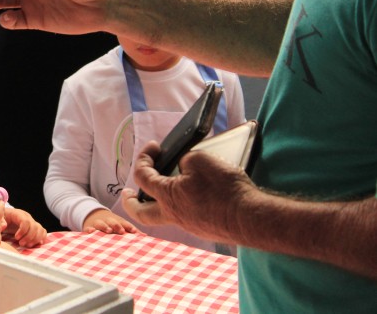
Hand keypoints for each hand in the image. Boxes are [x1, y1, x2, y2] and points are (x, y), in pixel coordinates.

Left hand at [4, 208, 46, 247]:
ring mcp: (32, 222)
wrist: (4, 217)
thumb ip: (0, 221)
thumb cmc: (1, 218)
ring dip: (35, 239)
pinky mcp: (35, 228)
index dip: (23, 231)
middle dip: (29, 237)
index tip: (16, 238)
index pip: (26, 221)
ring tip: (27, 245)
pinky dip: (41, 239)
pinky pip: (43, 232)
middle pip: (35, 227)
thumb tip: (4, 225)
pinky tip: (34, 244)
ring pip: (40, 230)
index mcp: (18, 214)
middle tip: (21, 244)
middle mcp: (28, 217)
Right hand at [82, 209, 138, 233]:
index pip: (124, 223)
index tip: (134, 231)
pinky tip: (91, 231)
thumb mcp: (121, 225)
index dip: (129, 226)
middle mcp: (108, 221)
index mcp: (117, 221)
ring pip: (101, 223)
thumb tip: (146, 236)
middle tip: (121, 231)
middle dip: (117, 225)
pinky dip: (89, 229)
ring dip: (105, 226)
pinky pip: (88, 228)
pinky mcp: (89, 227)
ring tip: (108, 230)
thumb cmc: (112, 224)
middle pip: (113, 222)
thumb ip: (132, 231)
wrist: (94, 215)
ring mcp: (98, 223)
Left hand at [121, 141, 256, 242]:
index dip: (144, 158)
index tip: (153, 147)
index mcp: (167, 197)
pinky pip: (185, 217)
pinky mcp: (204, 229)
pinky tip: (191, 196)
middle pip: (141, 212)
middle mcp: (173, 215)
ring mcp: (189, 225)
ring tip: (160, 191)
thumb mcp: (200, 160)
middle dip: (130, 202)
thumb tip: (184, 167)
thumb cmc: (225, 189)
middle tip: (126, 193)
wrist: (252, 217)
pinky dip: (182, 206)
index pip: (142, 176)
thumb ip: (185, 161)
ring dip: (157, 204)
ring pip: (163, 217)